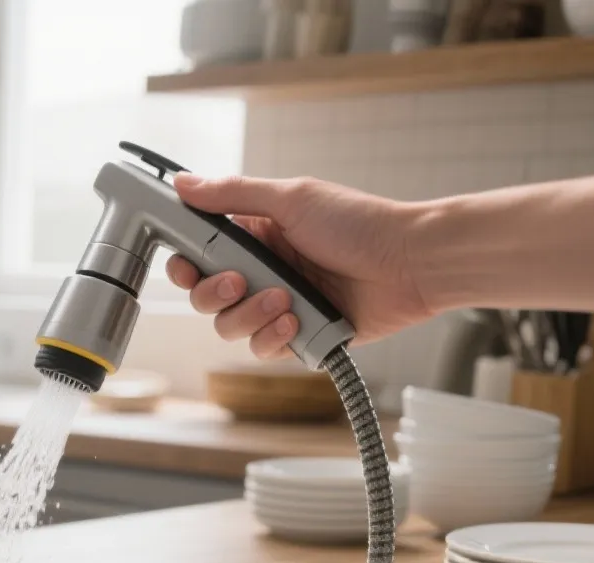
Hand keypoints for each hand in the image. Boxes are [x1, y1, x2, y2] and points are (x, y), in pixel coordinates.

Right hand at [166, 173, 435, 359]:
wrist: (410, 263)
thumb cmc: (361, 223)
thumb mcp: (292, 198)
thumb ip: (232, 194)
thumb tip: (183, 183)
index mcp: (255, 235)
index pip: (198, 255)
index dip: (185, 265)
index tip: (186, 266)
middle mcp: (262, 272)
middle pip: (205, 297)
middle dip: (215, 293)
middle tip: (239, 281)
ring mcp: (278, 306)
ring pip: (230, 327)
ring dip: (250, 315)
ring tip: (285, 300)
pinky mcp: (298, 336)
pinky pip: (263, 349)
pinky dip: (274, 338)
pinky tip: (298, 321)